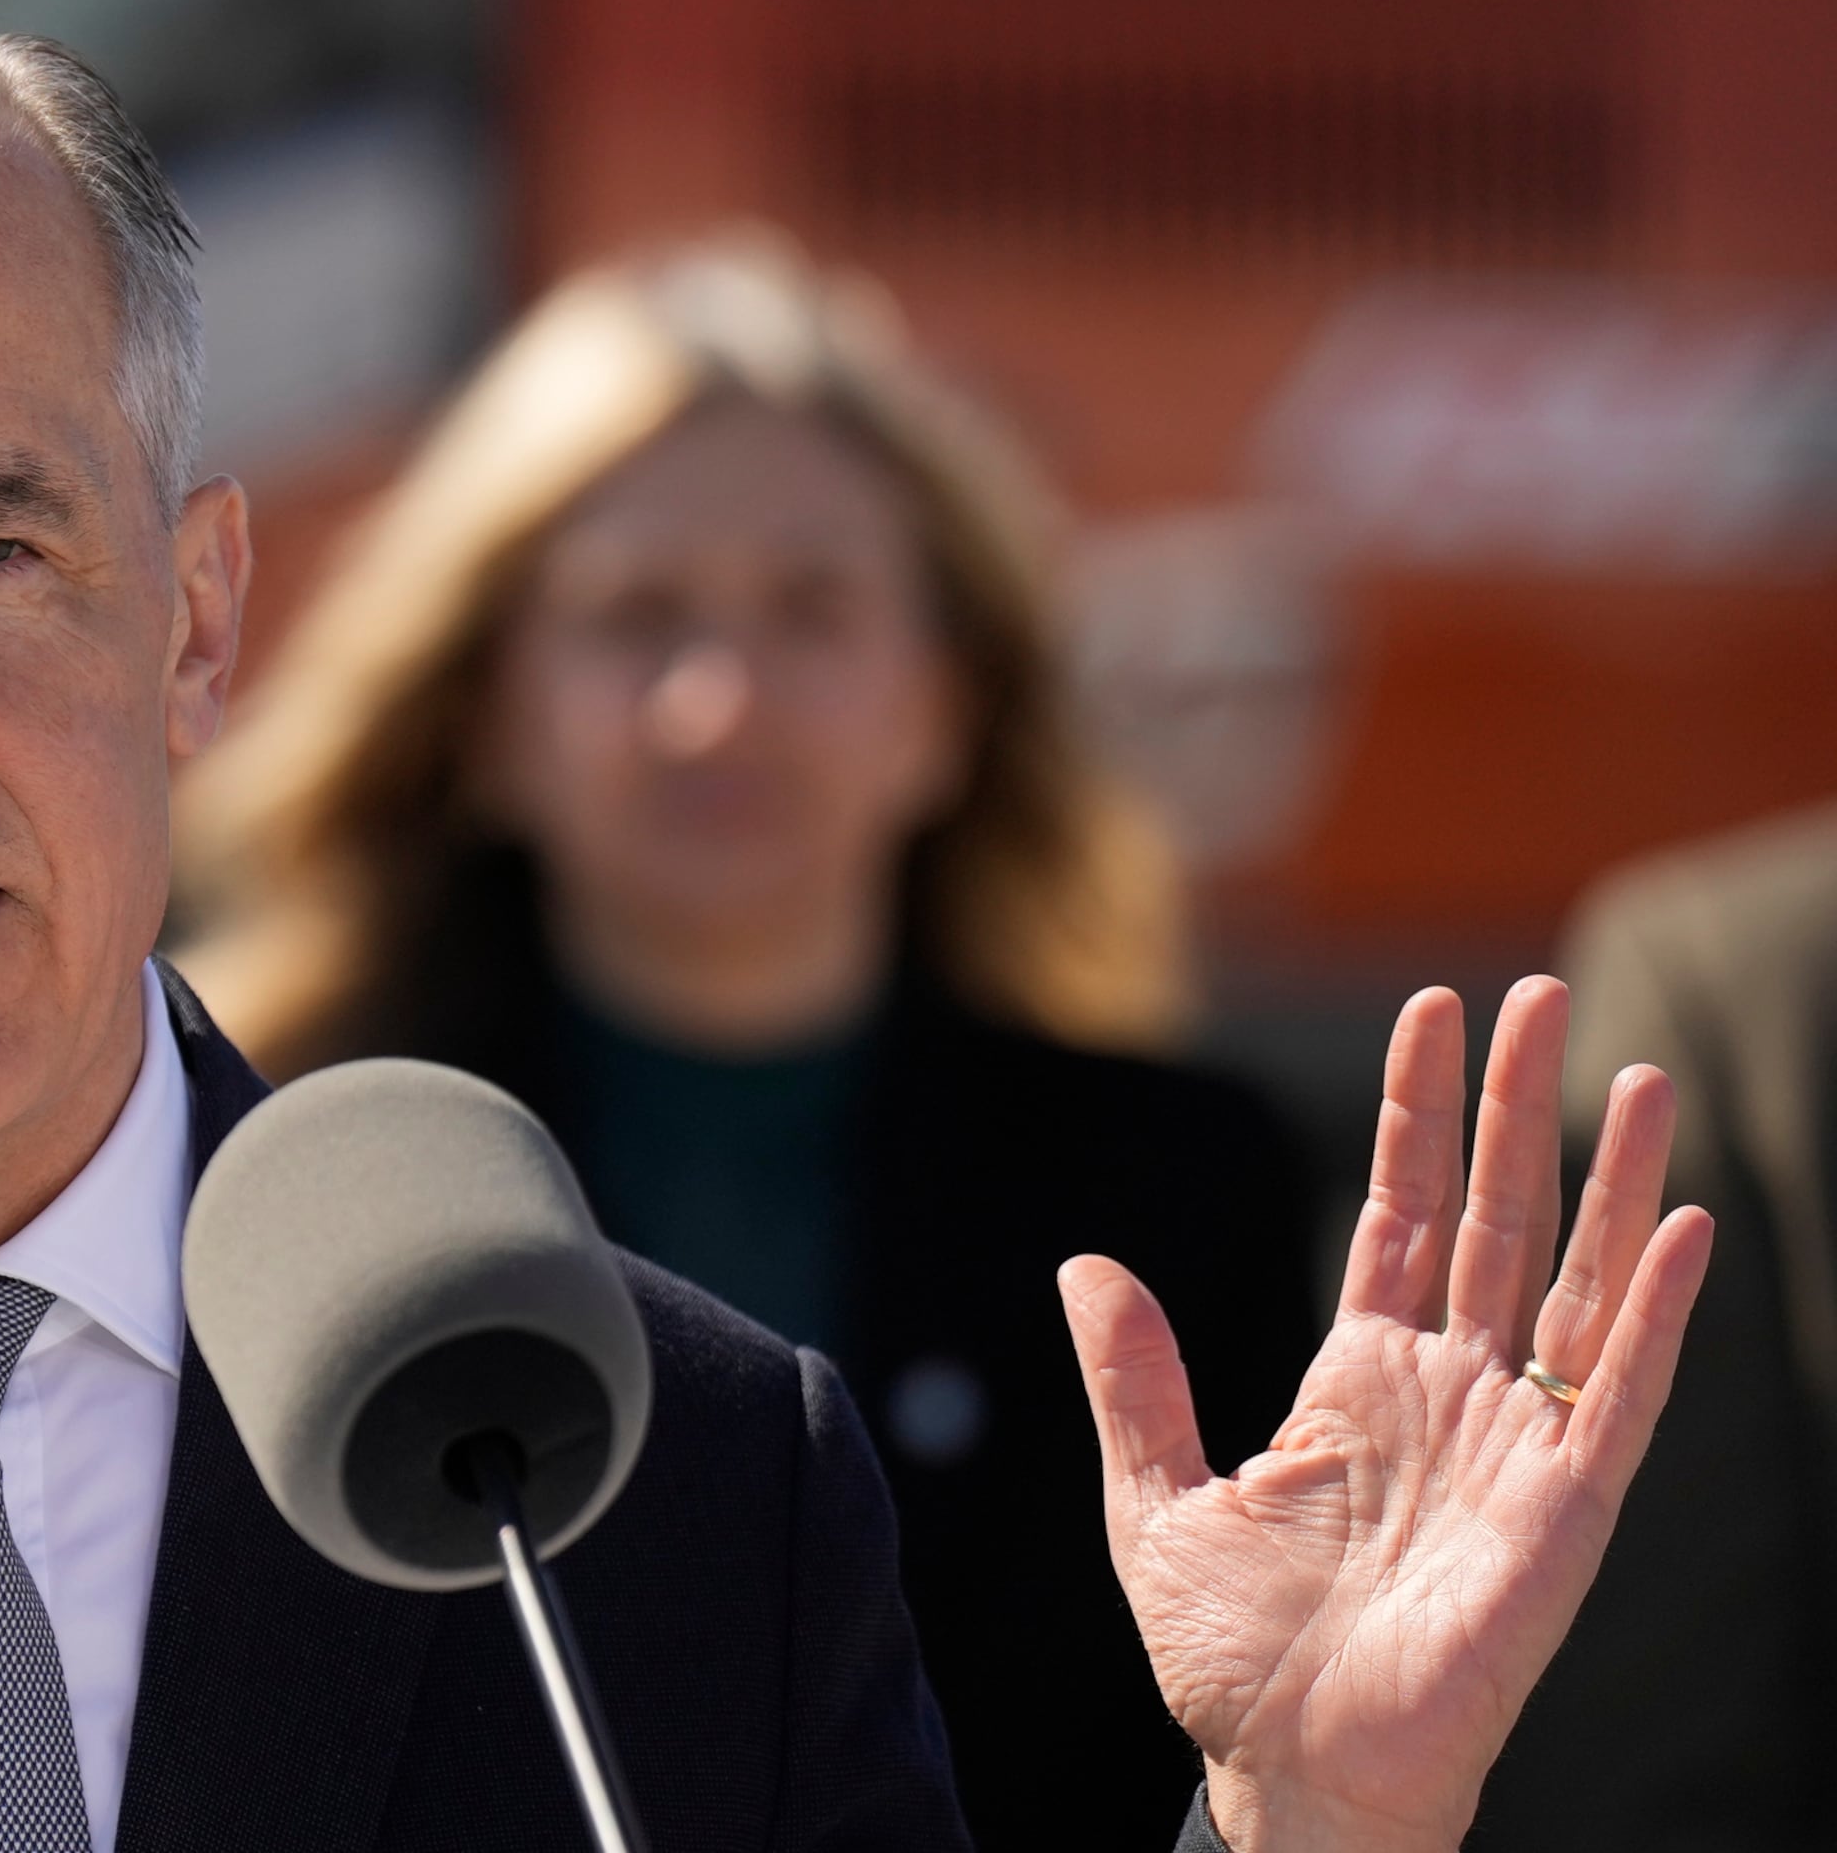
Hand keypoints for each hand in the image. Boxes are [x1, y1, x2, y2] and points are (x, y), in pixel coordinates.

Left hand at [1061, 978, 1711, 1852]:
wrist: (1292, 1774)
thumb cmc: (1233, 1661)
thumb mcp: (1155, 1499)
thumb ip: (1134, 1381)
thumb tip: (1084, 1263)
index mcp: (1357, 1379)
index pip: (1402, 1215)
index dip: (1417, 1117)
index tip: (1433, 1014)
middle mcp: (1450, 1393)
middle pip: (1498, 1219)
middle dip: (1517, 1108)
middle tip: (1541, 992)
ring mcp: (1516, 1443)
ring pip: (1578, 1281)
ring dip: (1609, 1178)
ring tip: (1634, 1070)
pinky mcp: (1568, 1507)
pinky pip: (1626, 1390)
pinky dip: (1658, 1308)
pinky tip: (1681, 1222)